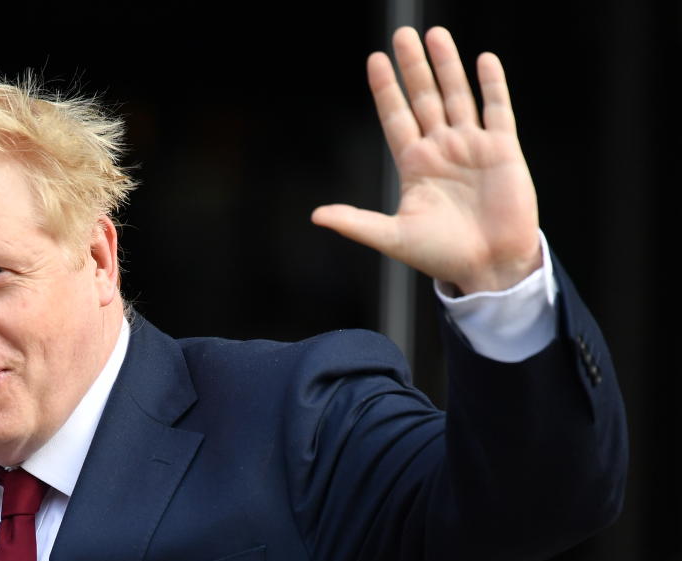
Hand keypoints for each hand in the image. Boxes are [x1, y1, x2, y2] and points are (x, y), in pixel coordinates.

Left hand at [311, 26, 540, 294]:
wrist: (489, 266)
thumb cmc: (441, 255)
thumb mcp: (393, 237)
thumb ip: (356, 223)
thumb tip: (316, 216)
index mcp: (413, 165)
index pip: (395, 117)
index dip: (386, 90)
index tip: (374, 61)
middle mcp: (440, 149)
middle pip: (423, 98)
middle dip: (413, 67)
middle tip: (401, 34)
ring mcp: (471, 147)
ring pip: (457, 96)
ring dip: (447, 66)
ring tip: (434, 35)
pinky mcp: (503, 150)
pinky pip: (497, 109)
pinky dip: (491, 85)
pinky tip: (483, 60)